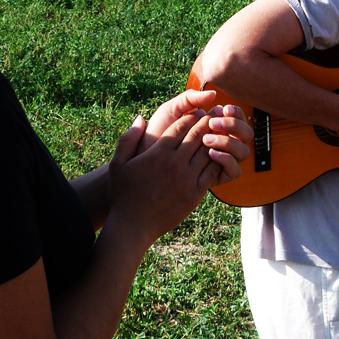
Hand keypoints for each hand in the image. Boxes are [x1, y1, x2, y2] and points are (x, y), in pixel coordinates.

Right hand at [105, 112, 217, 246]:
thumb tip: (140, 118)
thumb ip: (128, 139)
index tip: (197, 112)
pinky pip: (211, 172)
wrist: (133, 225)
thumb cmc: (123, 194)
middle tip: (215, 116)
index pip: (181, 126)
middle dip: (207, 123)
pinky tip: (220, 156)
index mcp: (158, 153)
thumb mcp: (118, 164)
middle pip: (197, 136)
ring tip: (221, 132)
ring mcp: (187, 179)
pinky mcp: (195, 194)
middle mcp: (175, 163)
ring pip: (207, 152)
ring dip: (216, 140)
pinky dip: (218, 161)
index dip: (191, 116)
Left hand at [141, 90, 251, 180]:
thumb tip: (213, 94)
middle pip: (246, 134)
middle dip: (234, 125)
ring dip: (229, 142)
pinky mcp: (216, 177)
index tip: (222, 108)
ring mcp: (220, 160)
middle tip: (214, 122)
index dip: (235, 113)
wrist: (143, 159)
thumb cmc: (155, 134)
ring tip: (206, 139)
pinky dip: (227, 160)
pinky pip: (234, 170)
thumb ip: (189, 99)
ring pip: (243, 151)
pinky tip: (210, 153)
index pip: (238, 118)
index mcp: (215, 127)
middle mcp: (222, 143)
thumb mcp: (171, 111)